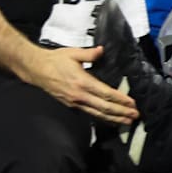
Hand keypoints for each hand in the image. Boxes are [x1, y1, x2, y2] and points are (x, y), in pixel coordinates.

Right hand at [20, 46, 138, 124]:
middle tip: (135, 116)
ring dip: (114, 118)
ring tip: (127, 121)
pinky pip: (90, 113)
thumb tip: (101, 50)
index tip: (132, 103)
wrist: (36, 69)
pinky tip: (111, 119)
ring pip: (97, 113)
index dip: (120, 100)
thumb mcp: (73, 53)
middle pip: (104, 108)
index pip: (105, 94)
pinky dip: (102, 117)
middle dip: (121, 113)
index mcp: (82, 82)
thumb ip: (89, 54)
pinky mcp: (71, 105)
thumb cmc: (55, 60)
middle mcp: (79, 95)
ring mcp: (75, 102)